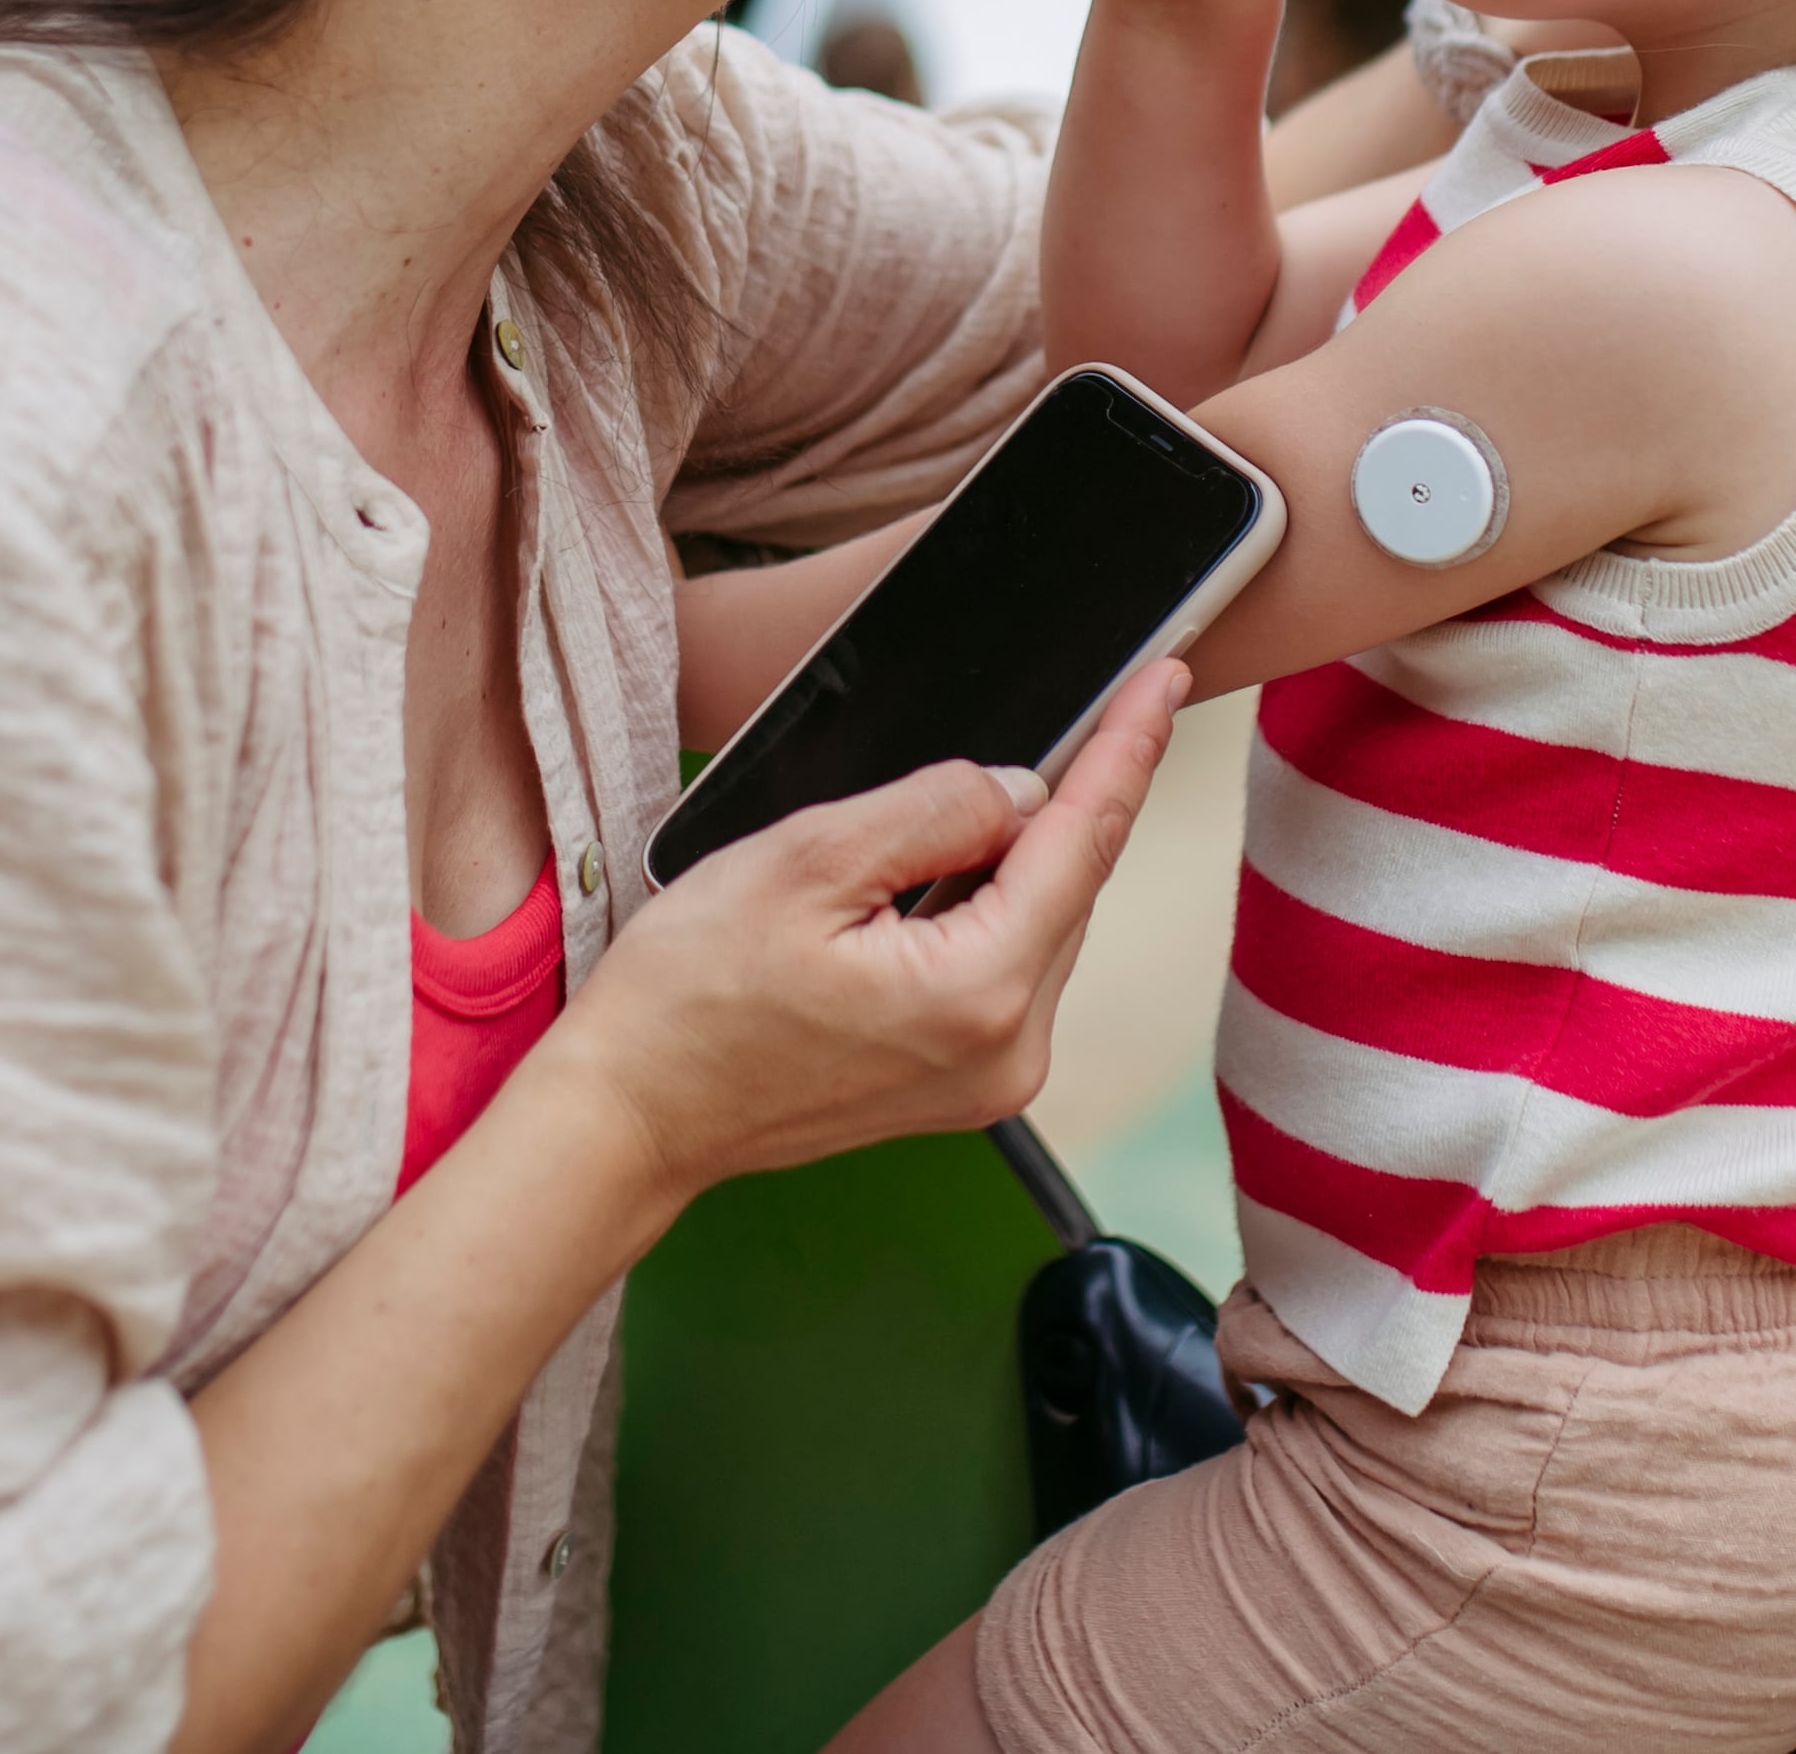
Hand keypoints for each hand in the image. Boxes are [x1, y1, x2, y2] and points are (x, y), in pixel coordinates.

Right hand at [546, 659, 1190, 1203]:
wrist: (630, 1114)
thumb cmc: (690, 995)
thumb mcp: (805, 860)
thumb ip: (932, 809)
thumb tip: (1019, 788)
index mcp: (978, 991)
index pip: (1081, 842)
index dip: (1127, 749)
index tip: (1164, 682)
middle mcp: (1008, 1050)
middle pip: (1070, 886)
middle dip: (1070, 798)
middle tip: (1091, 708)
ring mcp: (989, 1079)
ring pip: (1041, 925)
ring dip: (1020, 856)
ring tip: (964, 809)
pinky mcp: (963, 1085)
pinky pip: (1008, 967)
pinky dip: (992, 907)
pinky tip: (943, 874)